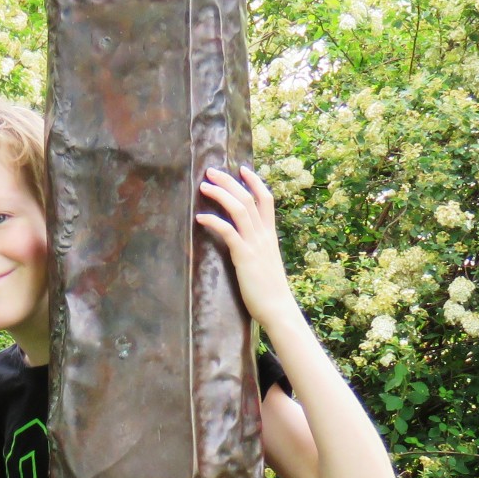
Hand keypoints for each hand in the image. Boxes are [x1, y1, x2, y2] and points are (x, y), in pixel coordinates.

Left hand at [196, 165, 297, 324]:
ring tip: (204, 187)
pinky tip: (200, 218)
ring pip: (239, 209)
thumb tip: (246, 243)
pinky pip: (229, 232)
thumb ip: (258, 248)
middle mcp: (264, 235)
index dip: (254, 181)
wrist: (278, 309)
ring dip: (220, 194)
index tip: (241, 169)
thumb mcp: (266, 262)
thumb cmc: (269, 291)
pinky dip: (214, 221)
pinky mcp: (244, 257)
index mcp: (270, 235)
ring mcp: (255, 244)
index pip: (266, 199)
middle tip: (211, 171)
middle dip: (229, 181)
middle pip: (248, 198)